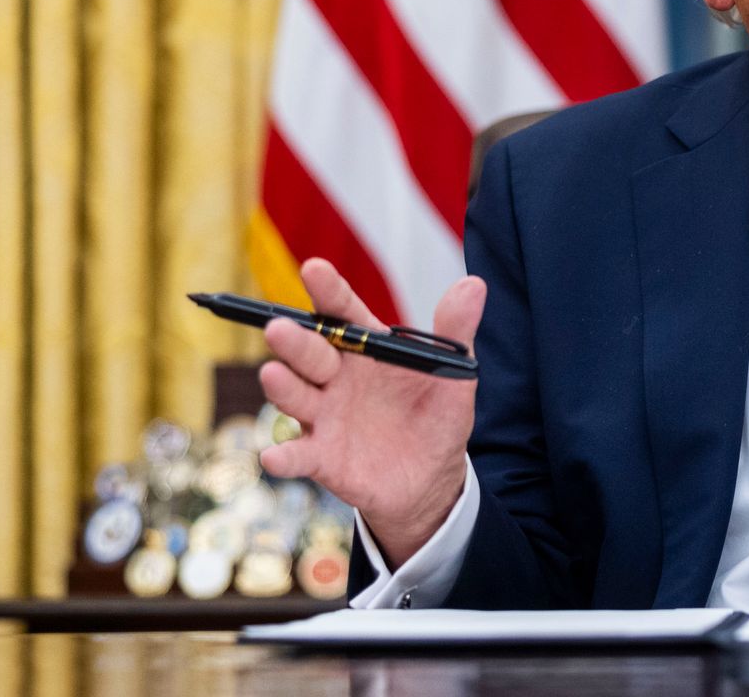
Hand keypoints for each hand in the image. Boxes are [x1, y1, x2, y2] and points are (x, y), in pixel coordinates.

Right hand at [258, 258, 485, 567]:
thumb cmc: (436, 417)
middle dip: (294, 340)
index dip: (328, 291)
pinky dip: (284, 457)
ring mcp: (324, 416)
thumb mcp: (452, 375)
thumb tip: (474, 284)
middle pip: (310, 352)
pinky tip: (274, 458)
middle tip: (281, 327)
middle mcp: (336, 377)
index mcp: (366, 350)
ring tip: (274, 374)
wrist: (431, 480)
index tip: (314, 269)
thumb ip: (456, 330)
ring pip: (295, 395)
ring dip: (283, 385)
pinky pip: (297, 455)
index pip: (343, 314)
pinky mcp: (320, 457)